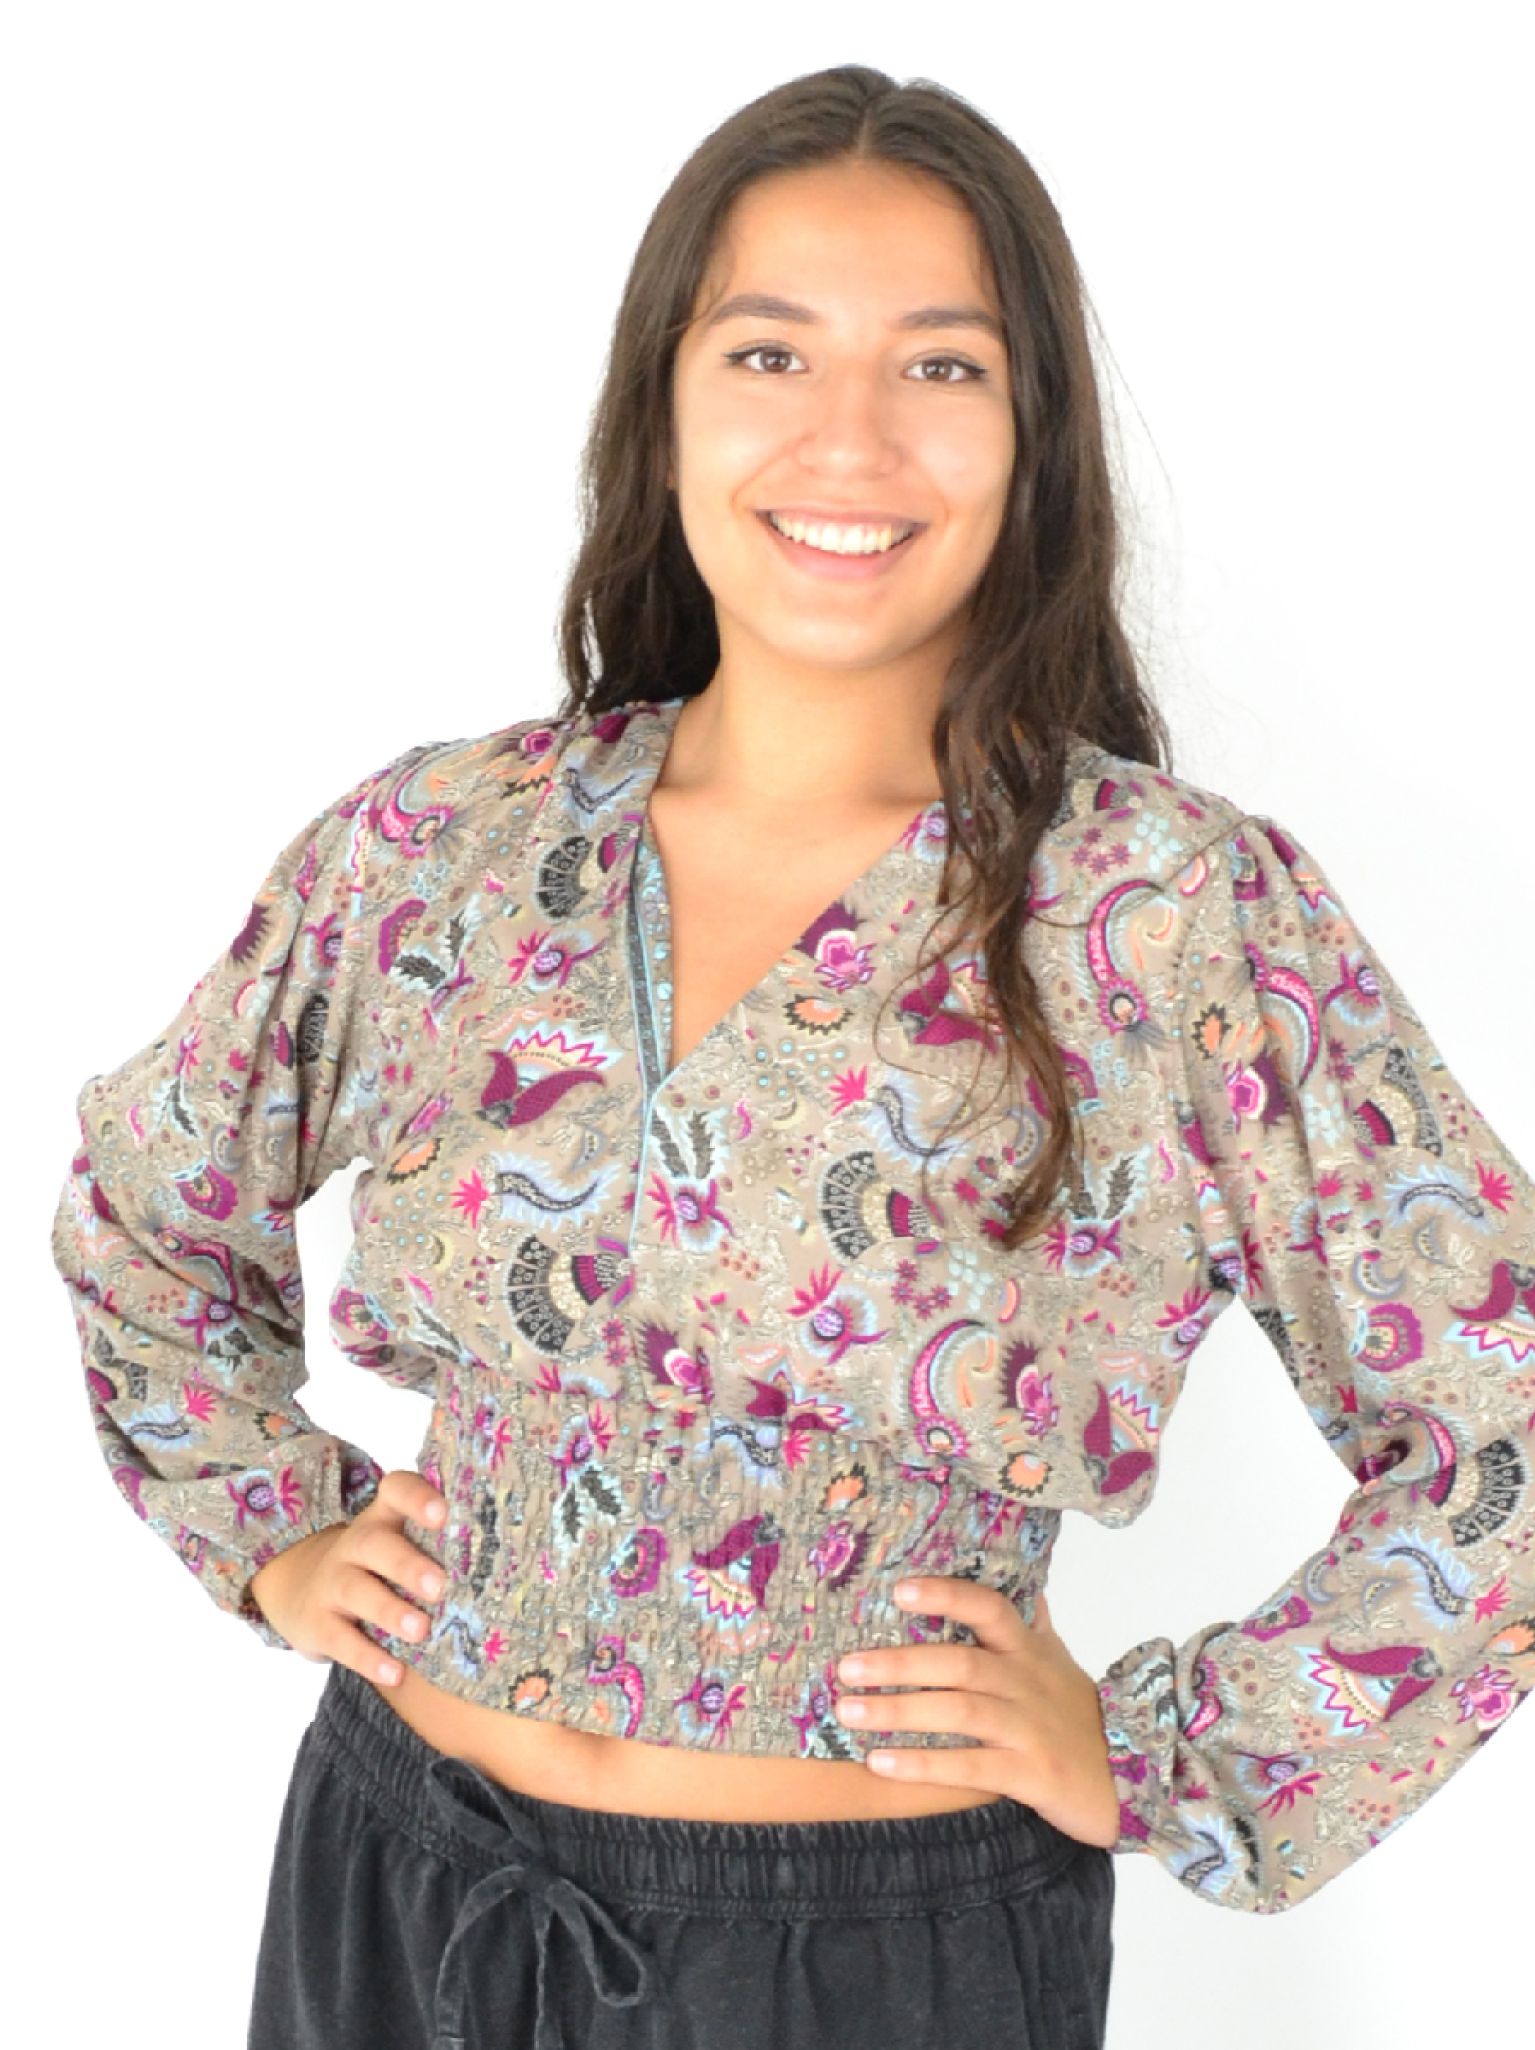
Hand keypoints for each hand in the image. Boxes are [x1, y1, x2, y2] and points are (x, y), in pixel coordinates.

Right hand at [247, 1468, 448, 1684]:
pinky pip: (341, 1641)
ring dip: (390, 1611)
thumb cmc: (378, 1567)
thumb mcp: (400, 1543)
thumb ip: (445, 1546)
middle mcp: (356, 1545)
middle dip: (407, 1564)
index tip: (443, 1513)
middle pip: (374, 1544)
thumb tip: (526, 1561)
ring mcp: (333, 1583)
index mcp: (384, 1519)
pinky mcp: (318, 1624)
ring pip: (357, 1591)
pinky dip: (368, 1659)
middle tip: (440, 1585)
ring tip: (421, 1630)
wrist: (300, 1590)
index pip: (395, 1490)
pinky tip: (396, 1673)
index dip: (417, 1497)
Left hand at [833, 1577, 1121, 1850]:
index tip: (899, 1589)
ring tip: (848, 1711)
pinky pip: (971, 1767)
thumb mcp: (1056, 1661)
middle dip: (899, 1662)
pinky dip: (923, 1765)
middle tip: (844, 1666)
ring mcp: (1030, 1729)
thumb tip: (1016, 1580)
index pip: (989, 1608)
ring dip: (899, 1711)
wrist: (1129, 1780)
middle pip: (959, 1663)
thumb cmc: (1075, 1715)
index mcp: (1028, 1650)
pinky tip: (880, 1764)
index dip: (946, 1596)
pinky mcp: (1032, 1774)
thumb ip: (1029, 1623)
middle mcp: (1027, 1682)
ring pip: (959, 1712)